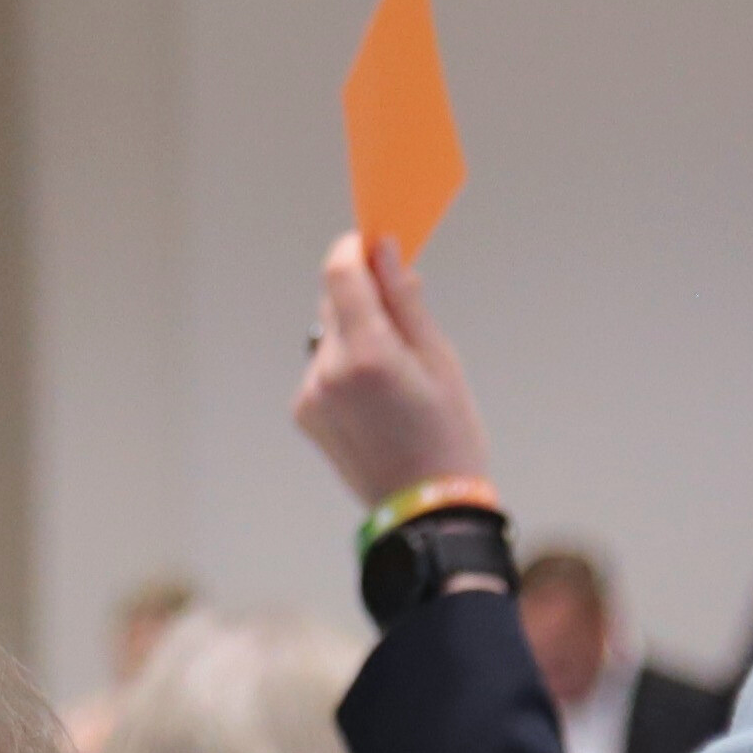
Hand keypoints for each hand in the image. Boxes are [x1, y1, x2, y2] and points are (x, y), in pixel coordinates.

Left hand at [294, 233, 493, 508]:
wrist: (427, 509)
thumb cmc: (448, 433)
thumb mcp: (439, 360)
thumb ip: (405, 301)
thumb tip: (385, 251)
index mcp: (367, 353)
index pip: (339, 273)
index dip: (354, 249)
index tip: (374, 243)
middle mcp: (328, 370)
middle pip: (333, 301)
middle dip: (363, 296)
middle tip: (402, 316)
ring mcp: (311, 394)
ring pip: (328, 334)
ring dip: (355, 333)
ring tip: (395, 373)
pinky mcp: (304, 412)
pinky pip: (323, 367)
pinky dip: (345, 365)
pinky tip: (377, 397)